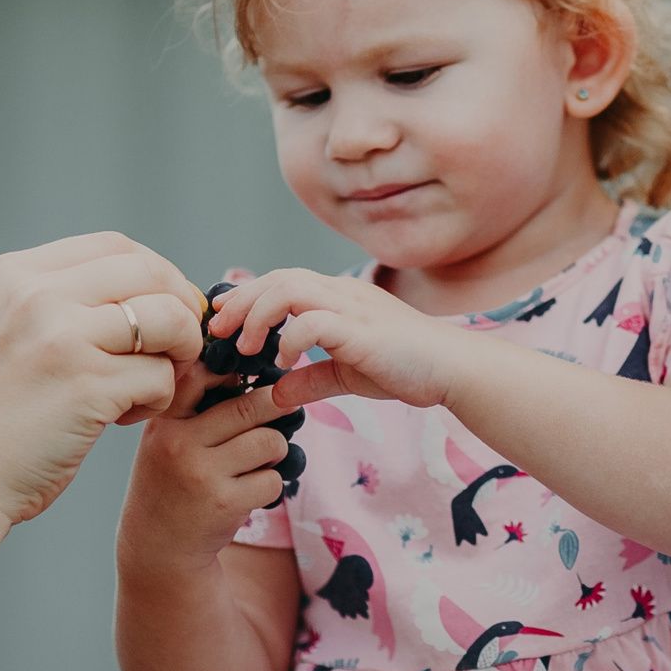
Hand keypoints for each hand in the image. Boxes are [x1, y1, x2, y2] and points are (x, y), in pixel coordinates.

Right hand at [0, 233, 213, 526]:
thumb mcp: (10, 333)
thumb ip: (67, 303)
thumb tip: (163, 289)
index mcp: (13, 275)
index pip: (115, 246)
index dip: (157, 274)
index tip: (167, 309)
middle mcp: (35, 294)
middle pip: (149, 272)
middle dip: (180, 309)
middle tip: (178, 349)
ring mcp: (60, 336)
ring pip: (168, 319)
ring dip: (177, 354)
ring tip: (145, 387)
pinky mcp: (86, 384)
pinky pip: (161, 376)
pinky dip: (157, 399)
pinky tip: (121, 418)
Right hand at [119, 378, 296, 562]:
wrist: (155, 550)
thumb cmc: (169, 486)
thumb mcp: (163, 442)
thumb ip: (193, 411)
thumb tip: (250, 376)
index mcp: (164, 423)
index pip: (203, 375)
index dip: (234, 373)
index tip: (247, 382)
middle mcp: (179, 443)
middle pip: (250, 406)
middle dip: (276, 406)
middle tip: (286, 408)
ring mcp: (203, 473)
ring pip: (269, 442)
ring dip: (277, 450)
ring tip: (263, 460)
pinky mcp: (225, 503)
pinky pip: (272, 480)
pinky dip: (271, 484)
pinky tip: (252, 492)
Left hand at [205, 269, 479, 410]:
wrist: (453, 369)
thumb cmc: (408, 369)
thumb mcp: (348, 374)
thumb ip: (312, 379)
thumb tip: (275, 393)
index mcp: (339, 298)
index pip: (284, 281)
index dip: (248, 296)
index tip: (222, 321)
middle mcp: (343, 293)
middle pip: (279, 277)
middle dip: (241, 302)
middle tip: (218, 332)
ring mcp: (353, 307)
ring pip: (289, 289)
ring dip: (258, 315)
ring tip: (246, 346)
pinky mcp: (362, 329)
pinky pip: (313, 321)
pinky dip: (290, 337)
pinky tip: (283, 360)